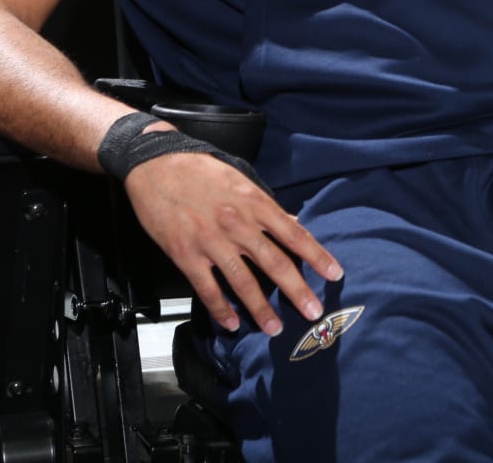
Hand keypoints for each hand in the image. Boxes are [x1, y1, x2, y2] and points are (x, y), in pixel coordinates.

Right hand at [124, 148, 343, 335]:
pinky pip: (208, 288)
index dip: (317, 256)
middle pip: (275, 262)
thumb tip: (293, 224)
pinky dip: (221, 309)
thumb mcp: (242, 180)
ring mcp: (212, 241)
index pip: (295, 234)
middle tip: (313, 312)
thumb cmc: (202, 171)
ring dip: (261, 308)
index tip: (335, 274)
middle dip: (297, 291)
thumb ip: (267, 207)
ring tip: (275, 328)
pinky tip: (232, 323)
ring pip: (243, 282)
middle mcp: (239, 224)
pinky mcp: (186, 254)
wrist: (157, 165)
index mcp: (256, 203)